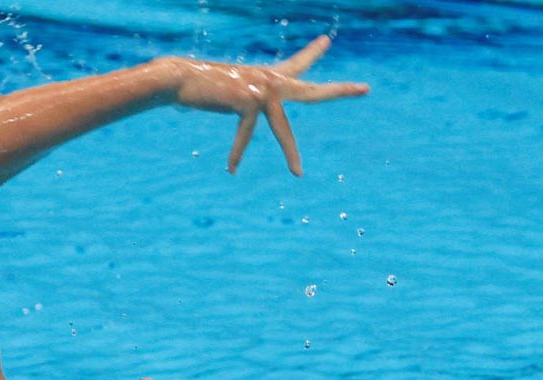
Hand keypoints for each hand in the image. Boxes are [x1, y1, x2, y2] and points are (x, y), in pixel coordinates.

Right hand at [165, 35, 368, 175]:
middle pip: (311, 90)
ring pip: (282, 128)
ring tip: (299, 174)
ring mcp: (261, 90)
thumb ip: (236, 96)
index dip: (312, 53)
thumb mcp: (221, 88)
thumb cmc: (193, 84)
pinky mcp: (248, 102)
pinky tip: (232, 169)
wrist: (177, 79)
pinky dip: (236, 153)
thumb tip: (237, 101)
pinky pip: (244, 135)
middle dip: (339, 91)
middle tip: (366, 88)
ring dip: (289, 154)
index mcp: (265, 75)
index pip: (295, 64)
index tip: (327, 41)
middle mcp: (269, 80)